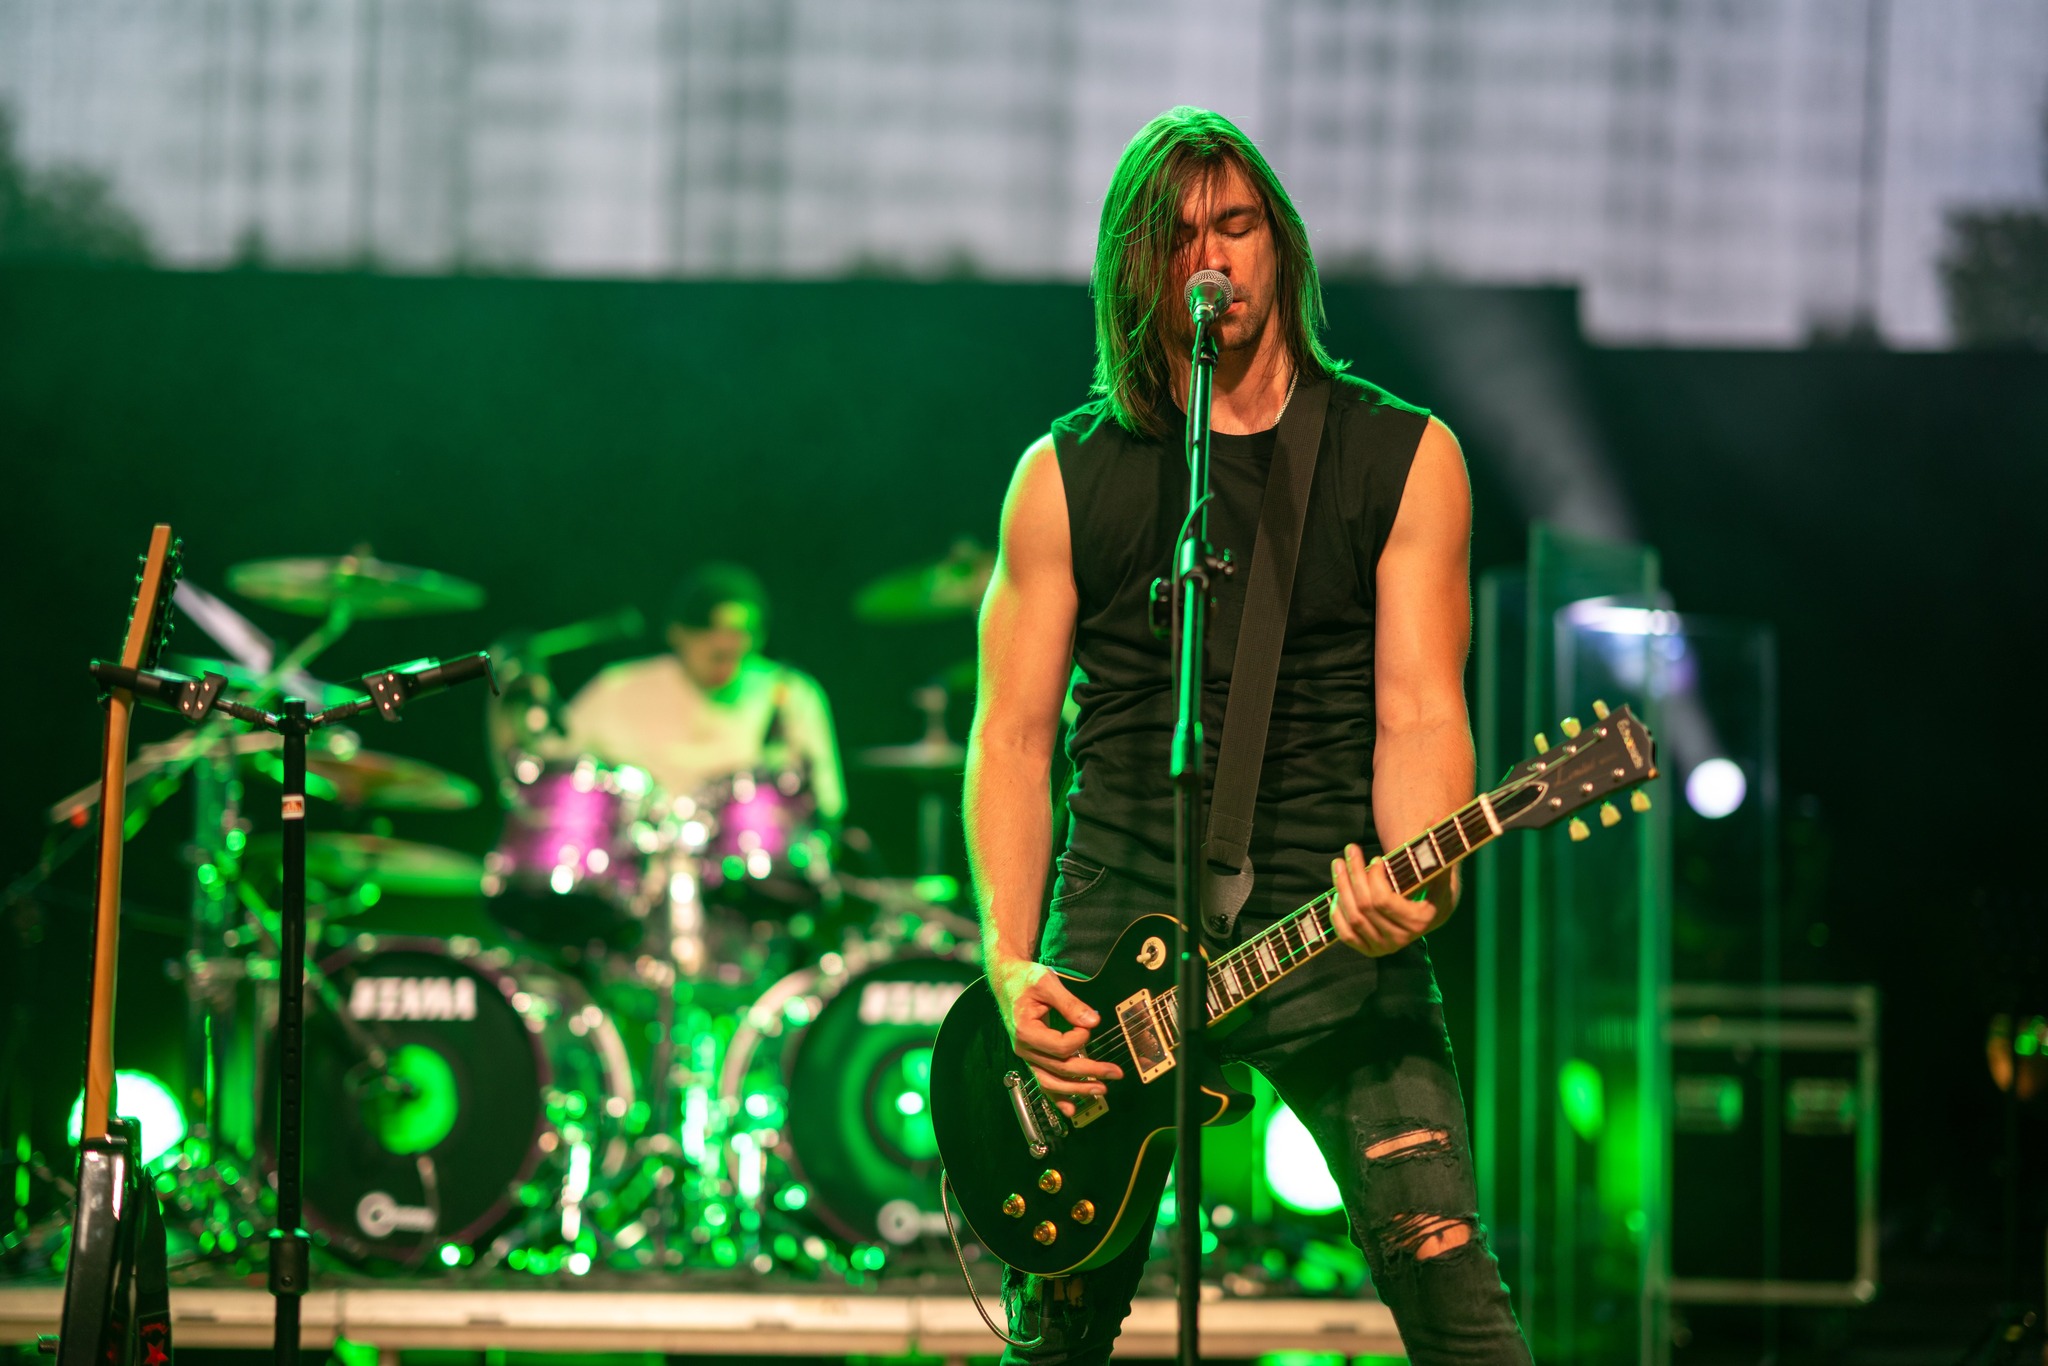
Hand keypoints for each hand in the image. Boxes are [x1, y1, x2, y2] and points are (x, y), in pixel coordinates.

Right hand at [987, 955, 1123, 1116]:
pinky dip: (1057, 1098)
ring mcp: (1027, 1056)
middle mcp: (1024, 1049)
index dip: (1081, 1039)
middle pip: (1061, 1069)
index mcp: (1025, 1031)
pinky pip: (1044, 1082)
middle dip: (1090, 1072)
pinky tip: (1071, 1109)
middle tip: (1115, 1073)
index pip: (1061, 1047)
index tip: (1089, 1024)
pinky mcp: (1033, 1057)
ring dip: (1078, 1089)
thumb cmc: (1025, 979)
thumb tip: (1093, 1022)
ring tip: (1101, 1090)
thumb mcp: (1047, 983)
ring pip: (1052, 1082)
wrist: (1007, 980)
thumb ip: (1070, 1003)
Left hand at [1329, 843, 1450, 956]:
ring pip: (1352, 918)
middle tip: (1349, 850)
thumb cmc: (1433, 886)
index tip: (1376, 858)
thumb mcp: (1439, 870)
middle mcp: (1401, 939)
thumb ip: (1436, 848)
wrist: (1431, 914)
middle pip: (1364, 906)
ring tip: (1338, 864)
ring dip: (1341, 888)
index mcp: (1419, 921)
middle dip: (1354, 874)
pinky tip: (1336, 893)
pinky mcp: (1370, 950)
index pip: (1383, 900)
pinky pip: (1345, 935)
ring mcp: (1384, 948)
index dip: (1374, 877)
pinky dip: (1336, 914)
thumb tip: (1434, 818)